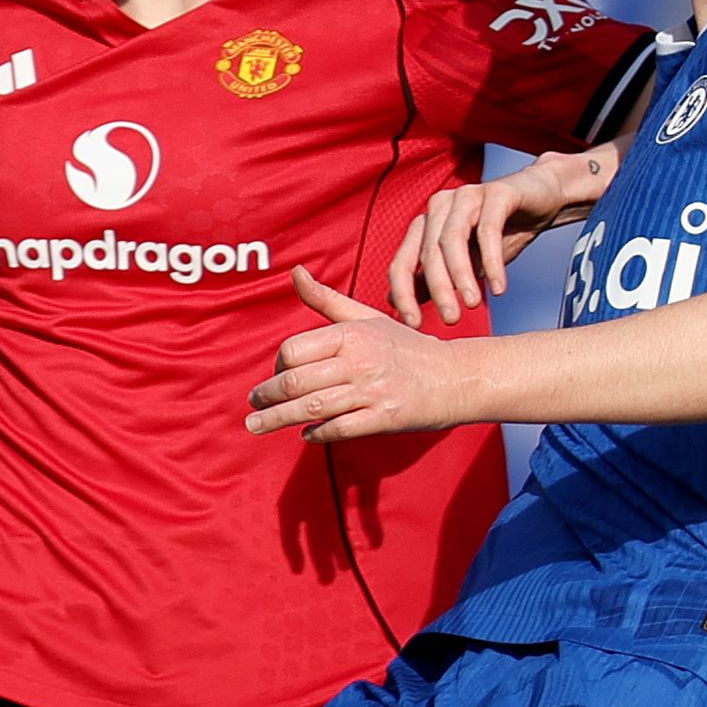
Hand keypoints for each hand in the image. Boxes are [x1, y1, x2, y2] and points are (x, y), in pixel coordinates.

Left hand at [249, 267, 475, 442]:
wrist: (454, 378)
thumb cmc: (404, 347)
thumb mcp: (367, 317)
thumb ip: (326, 299)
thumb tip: (295, 273)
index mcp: (352, 334)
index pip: (294, 350)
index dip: (276, 366)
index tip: (274, 377)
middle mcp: (360, 360)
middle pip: (296, 382)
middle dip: (266, 397)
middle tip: (252, 406)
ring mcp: (372, 390)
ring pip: (311, 408)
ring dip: (277, 419)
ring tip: (257, 426)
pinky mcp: (385, 418)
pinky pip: (339, 428)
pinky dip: (317, 433)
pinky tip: (306, 434)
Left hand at [390, 150, 611, 327]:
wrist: (543, 199)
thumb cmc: (500, 233)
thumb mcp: (466, 264)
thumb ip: (433, 281)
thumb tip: (397, 306)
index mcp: (426, 225)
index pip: (402, 263)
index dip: (403, 295)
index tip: (414, 325)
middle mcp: (440, 206)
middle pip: (428, 253)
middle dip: (438, 289)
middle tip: (451, 319)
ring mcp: (466, 196)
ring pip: (453, 239)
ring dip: (461, 275)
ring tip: (473, 303)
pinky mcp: (496, 192)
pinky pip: (489, 229)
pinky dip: (492, 260)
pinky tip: (499, 287)